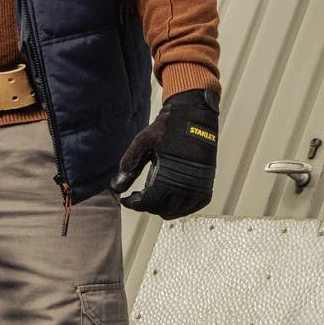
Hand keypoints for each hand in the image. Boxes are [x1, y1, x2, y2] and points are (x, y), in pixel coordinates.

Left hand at [111, 87, 218, 217]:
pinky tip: (170, 200)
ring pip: (178, 210)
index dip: (134, 204)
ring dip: (163, 208)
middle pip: (162, 209)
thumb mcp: (143, 141)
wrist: (194, 114)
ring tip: (152, 199)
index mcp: (170, 174)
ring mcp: (199, 185)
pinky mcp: (207, 182)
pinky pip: (194, 205)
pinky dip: (182, 207)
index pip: (149, 202)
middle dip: (146, 205)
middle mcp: (187, 183)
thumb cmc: (169, 126)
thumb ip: (129, 163)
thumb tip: (116, 186)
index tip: (126, 200)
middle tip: (138, 197)